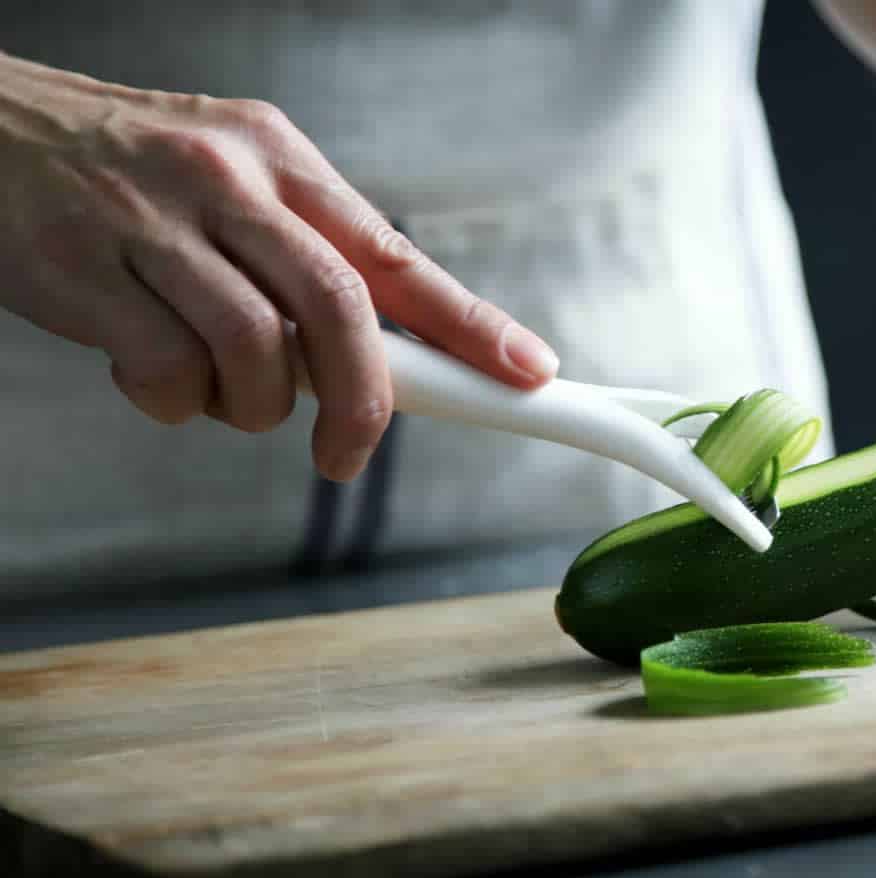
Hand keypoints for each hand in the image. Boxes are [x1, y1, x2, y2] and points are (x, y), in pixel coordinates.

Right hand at [0, 53, 558, 481]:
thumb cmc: (128, 173)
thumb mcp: (234, 182)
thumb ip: (307, 256)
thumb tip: (392, 352)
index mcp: (279, 161)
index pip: (396, 254)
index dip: (470, 323)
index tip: (526, 372)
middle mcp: (226, 183)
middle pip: (339, 309)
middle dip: (364, 401)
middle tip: (348, 453)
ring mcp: (152, 225)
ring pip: (254, 352)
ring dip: (250, 406)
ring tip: (217, 389)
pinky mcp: (83, 273)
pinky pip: (165, 374)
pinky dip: (171, 402)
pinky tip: (148, 372)